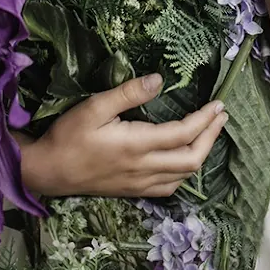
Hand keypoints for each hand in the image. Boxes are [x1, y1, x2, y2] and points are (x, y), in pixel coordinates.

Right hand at [18, 73, 228, 197]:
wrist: (48, 171)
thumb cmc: (68, 135)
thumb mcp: (95, 106)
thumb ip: (128, 92)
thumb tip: (159, 79)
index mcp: (136, 145)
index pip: (183, 134)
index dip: (205, 120)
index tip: (218, 104)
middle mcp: (143, 168)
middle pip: (191, 159)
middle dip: (211, 137)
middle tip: (221, 116)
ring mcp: (139, 183)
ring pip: (183, 176)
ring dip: (201, 154)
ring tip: (209, 132)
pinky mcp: (132, 190)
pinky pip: (169, 187)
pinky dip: (184, 172)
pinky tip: (184, 160)